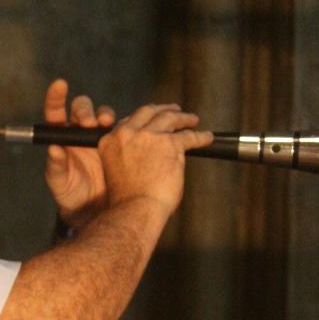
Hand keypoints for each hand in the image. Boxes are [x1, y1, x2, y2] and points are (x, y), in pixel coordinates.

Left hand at [42, 79, 114, 227]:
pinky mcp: (119, 143)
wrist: (95, 211)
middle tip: (88, 122)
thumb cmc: (71, 195)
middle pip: (83, 110)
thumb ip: (56, 167)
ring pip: (104, 116)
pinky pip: (123, 128)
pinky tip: (128, 129)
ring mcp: (100, 136)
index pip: (56, 112)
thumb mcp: (60, 184)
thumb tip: (53, 150)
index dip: (56, 97)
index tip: (60, 85)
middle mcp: (80, 132)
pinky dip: (126, 126)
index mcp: (62, 138)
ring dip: (106, 116)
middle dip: (86, 111)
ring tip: (107, 125)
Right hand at [98, 103, 211, 217]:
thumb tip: (148, 153)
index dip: (142, 121)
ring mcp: (149, 136)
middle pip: (148, 112)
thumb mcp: (116, 171)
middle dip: (162, 110)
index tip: (151, 124)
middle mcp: (128, 134)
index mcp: (111, 141)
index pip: (127, 122)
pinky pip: (189, 136)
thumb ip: (128, 156)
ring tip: (192, 120)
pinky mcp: (170, 143)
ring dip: (183, 117)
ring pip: (170, 118)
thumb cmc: (127, 200)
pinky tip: (207, 138)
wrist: (135, 209)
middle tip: (173, 111)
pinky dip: (200, 137)